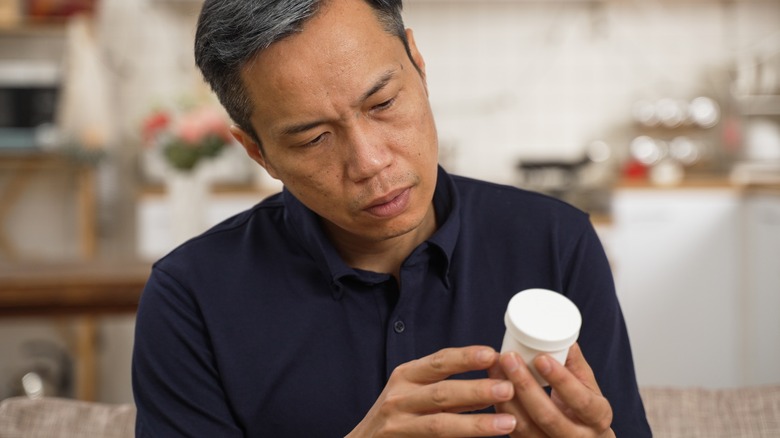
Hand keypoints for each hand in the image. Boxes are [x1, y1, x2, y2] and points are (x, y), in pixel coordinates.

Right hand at [346, 346, 517, 436]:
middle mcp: (399, 398)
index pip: (439, 361)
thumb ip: (450, 390)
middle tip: (508, 388)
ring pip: (440, 424)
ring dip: (476, 423)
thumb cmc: (397, 416)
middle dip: (476, 389)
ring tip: (508, 422)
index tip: (491, 354)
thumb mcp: (417, 393)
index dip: (466, 358)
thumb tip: (494, 379)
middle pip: (442, 393)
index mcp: (406, 376)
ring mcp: (398, 425)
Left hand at [488, 343, 614, 436]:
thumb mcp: (589, 388)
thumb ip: (575, 365)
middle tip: (509, 358)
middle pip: (547, 416)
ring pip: (524, 426)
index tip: (540, 357)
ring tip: (495, 368)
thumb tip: (565, 336)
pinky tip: (491, 386)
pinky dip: (500, 407)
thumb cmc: (585, 411)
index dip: (561, 380)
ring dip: (506, 396)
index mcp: (598, 418)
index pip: (581, 400)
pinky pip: (511, 431)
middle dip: (525, 385)